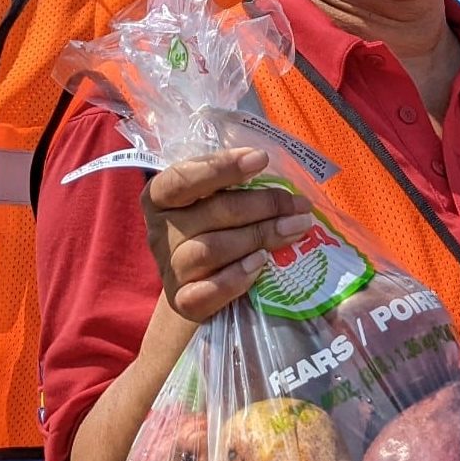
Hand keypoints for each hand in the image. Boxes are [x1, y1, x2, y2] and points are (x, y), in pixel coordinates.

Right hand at [141, 148, 315, 319]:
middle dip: (264, 205)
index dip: (222, 167)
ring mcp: (170, 269)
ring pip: (212, 249)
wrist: (198, 290)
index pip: (184, 177)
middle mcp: (160, 231)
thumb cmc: (214, 232)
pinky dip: (236, 277)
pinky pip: (208, 291)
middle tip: (299, 205)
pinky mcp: (183, 301)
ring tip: (294, 230)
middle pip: (212, 212)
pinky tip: (261, 264)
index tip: (261, 159)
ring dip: (259, 237)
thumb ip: (236, 187)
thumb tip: (280, 178)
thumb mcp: (216, 203)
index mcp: (161, 197)